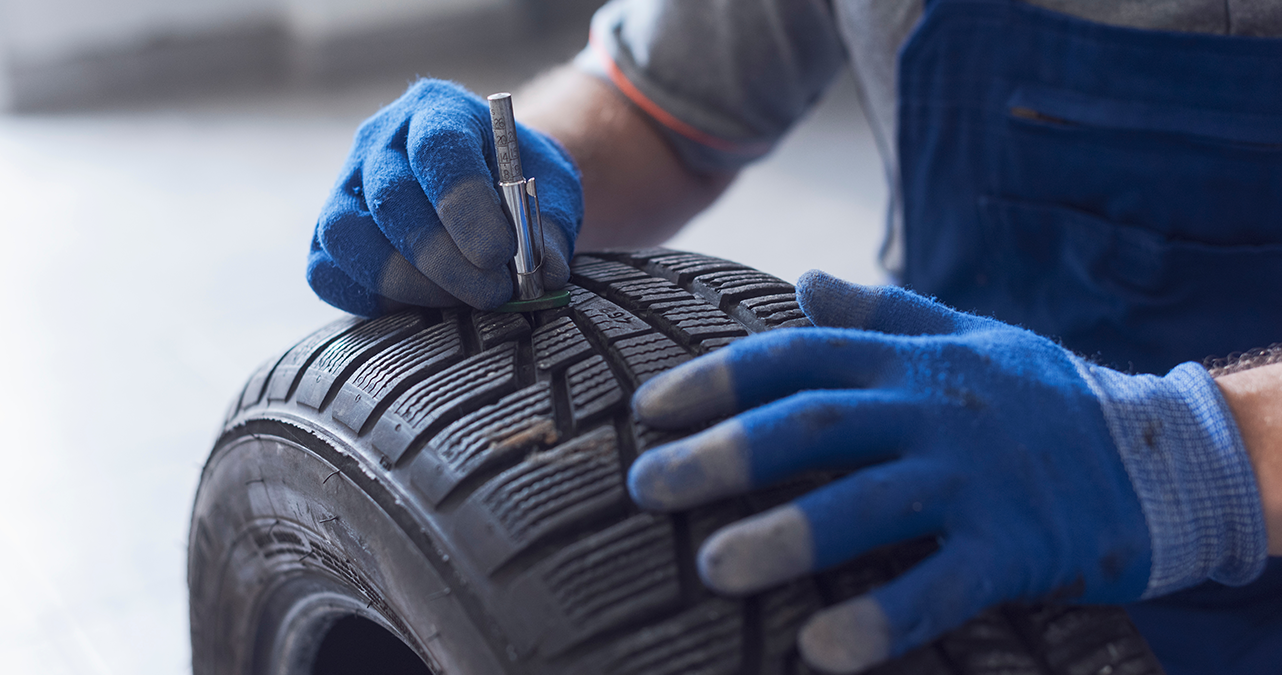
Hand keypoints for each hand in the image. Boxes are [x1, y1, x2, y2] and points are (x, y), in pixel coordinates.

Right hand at [307, 79, 582, 315]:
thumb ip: (548, 229)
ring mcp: (346, 186)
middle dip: (444, 257)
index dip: (464, 205)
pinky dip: (371, 298)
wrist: (490, 189)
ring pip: (345, 234)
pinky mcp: (330, 236)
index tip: (500, 254)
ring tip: (459, 302)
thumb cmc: (520, 187)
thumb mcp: (551, 194)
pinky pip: (326, 272)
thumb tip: (543, 272)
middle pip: (392, 196)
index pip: (437, 147)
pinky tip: (424, 306)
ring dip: (405, 281)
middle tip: (492, 293)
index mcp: (439, 111)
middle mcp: (381, 140)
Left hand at [627, 270, 1266, 673]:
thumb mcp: (968, 336)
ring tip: (711, 569)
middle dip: (724, 454)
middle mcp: (933, 409)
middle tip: (647, 487)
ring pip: (866, 503)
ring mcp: (975, 478)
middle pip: (813, 424)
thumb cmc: (1044, 396)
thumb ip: (885, 314)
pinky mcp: (1017, 547)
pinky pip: (940, 587)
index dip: (717, 380)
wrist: (1164, 453)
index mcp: (912, 360)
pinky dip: (881, 618)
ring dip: (785, 537)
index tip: (648, 410)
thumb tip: (806, 282)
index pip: (797, 355)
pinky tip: (820, 648)